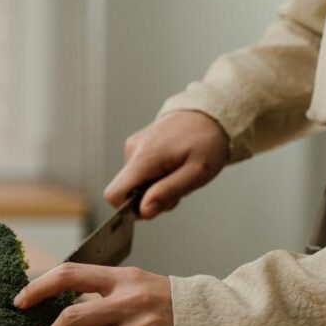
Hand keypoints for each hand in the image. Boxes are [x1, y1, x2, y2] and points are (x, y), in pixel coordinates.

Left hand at [14, 263, 173, 325]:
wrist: (215, 319)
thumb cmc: (167, 302)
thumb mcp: (135, 286)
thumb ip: (102, 298)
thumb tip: (58, 315)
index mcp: (121, 277)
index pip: (70, 274)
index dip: (39, 287)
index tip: (20, 302)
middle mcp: (130, 300)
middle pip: (74, 318)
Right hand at [105, 110, 228, 219]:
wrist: (211, 114)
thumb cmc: (208, 142)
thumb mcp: (196, 173)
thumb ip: (167, 193)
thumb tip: (143, 211)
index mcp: (144, 156)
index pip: (114, 193)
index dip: (129, 209)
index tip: (153, 207)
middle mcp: (133, 149)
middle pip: (127, 191)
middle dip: (150, 197)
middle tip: (177, 187)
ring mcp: (134, 145)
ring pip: (134, 182)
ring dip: (155, 186)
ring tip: (178, 174)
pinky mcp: (137, 145)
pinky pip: (138, 171)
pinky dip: (155, 176)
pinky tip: (172, 166)